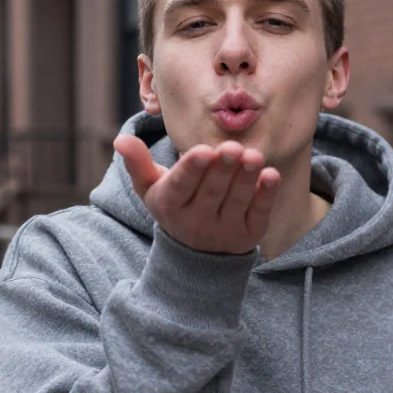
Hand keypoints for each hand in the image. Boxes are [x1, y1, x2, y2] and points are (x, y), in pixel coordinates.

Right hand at [114, 135, 280, 254]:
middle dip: (223, 169)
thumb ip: (137, 163)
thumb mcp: (150, 188)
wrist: (198, 253)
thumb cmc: (175, 204)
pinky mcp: (249, 234)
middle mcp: (196, 222)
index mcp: (170, 206)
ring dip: (246, 178)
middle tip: (233, 146)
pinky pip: (259, 214)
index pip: (181, 187)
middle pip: (212, 192)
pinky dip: (266, 196)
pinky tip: (272, 175)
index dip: (193, 169)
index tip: (204, 150)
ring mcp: (224, 230)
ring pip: (237, 201)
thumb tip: (120, 139)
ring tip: (253, 155)